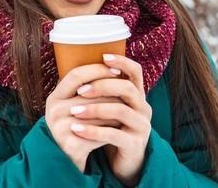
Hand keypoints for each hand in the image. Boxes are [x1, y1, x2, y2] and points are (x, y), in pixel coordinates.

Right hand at [45, 63, 124, 171]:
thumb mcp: (72, 106)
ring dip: (115, 113)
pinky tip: (118, 130)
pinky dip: (110, 132)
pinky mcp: (70, 146)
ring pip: (98, 114)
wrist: (66, 162)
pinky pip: (98, 134)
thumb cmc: (75, 128)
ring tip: (126, 112)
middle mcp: (53, 111)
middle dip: (113, 94)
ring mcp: (60, 129)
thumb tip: (113, 66)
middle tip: (129, 95)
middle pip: (91, 94)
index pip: (76, 74)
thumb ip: (85, 89)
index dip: (97, 70)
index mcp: (54, 98)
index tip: (117, 70)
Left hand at [70, 54, 151, 185]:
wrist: (125, 162)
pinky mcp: (135, 144)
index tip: (103, 56)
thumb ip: (104, 91)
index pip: (136, 71)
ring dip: (94, 109)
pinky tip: (77, 130)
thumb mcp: (112, 108)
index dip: (122, 61)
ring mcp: (142, 126)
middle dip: (102, 86)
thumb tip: (78, 69)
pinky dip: (93, 131)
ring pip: (120, 110)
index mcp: (138, 96)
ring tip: (73, 111)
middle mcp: (144, 108)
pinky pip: (114, 135)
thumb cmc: (114, 129)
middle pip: (127, 88)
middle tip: (80, 90)